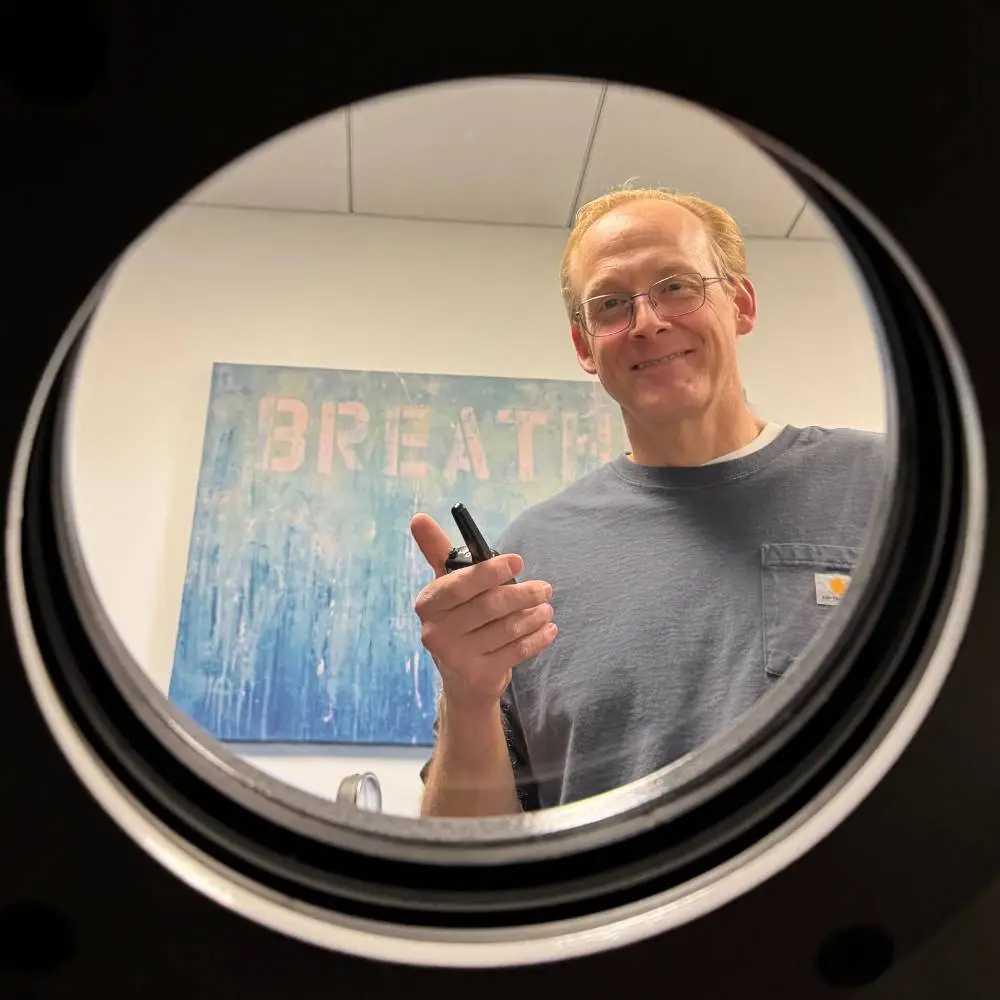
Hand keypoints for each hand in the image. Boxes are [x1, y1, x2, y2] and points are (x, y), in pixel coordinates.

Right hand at [410, 513, 556, 714]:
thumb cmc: (459, 618)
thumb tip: (418, 517)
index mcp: (429, 603)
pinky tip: (548, 629)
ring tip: (546, 607)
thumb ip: (438, 552)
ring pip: (507, 629)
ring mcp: (457, 656)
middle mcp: (437, 631)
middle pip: (489, 606)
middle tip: (545, 588)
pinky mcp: (479, 675)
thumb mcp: (447, 586)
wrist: (462, 678)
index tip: (518, 560)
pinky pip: (517, 651)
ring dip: (534, 615)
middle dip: (523, 594)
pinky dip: (537, 638)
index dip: (490, 571)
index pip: (460, 584)